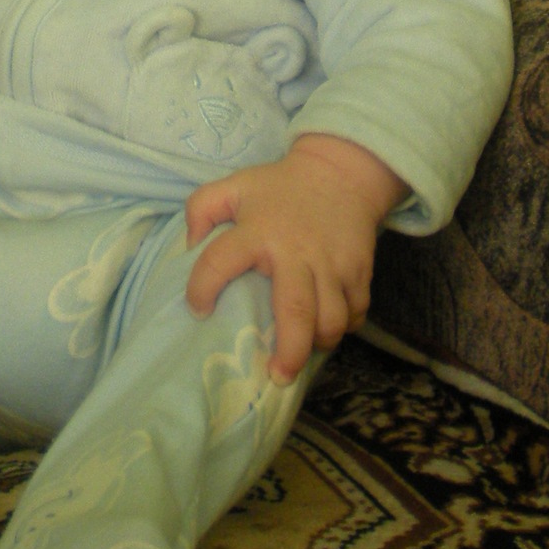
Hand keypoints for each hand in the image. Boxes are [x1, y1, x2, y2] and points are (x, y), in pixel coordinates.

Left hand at [183, 136, 406, 384]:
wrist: (340, 172)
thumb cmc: (279, 187)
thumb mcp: (233, 186)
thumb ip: (201, 210)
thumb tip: (189, 247)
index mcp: (258, 231)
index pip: (220, 262)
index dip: (202, 289)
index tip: (198, 311)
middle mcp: (297, 252)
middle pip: (296, 311)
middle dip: (289, 351)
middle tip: (277, 376)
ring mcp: (332, 263)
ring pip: (331, 318)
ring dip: (318, 342)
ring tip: (301, 354)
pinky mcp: (359, 270)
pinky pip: (355, 311)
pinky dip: (344, 326)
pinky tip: (327, 328)